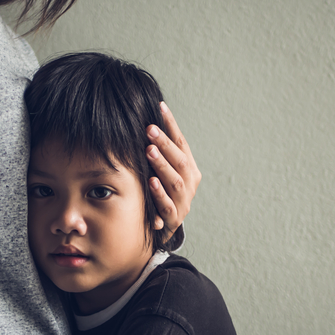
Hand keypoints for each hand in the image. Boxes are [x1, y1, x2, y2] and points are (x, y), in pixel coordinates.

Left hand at [146, 102, 201, 233]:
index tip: (160, 107)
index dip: (171, 124)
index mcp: (189, 169)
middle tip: (150, 129)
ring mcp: (183, 202)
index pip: (181, 142)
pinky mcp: (172, 219)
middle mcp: (190, 183)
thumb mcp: (162, 171)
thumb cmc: (162, 193)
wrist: (164, 228)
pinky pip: (167, 206)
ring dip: (162, 165)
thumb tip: (144, 121)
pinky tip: (150, 183)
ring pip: (175, 182)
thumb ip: (158, 151)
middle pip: (179, 160)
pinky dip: (159, 195)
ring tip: (149, 152)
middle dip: (165, 144)